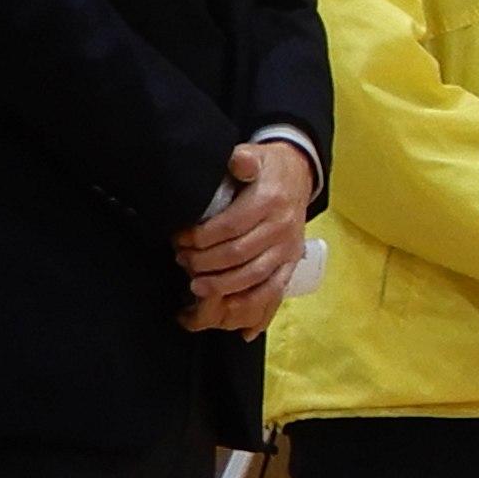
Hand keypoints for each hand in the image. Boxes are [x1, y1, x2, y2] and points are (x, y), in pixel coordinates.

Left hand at [175, 137, 312, 314]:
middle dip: (205, 263)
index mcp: (270, 202)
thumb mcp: (254, 155)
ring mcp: (288, 249)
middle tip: (182, 261)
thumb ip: (243, 160)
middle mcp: (282, 228)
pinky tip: (238, 321)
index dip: (200, 237)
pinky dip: (257, 310)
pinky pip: (275, 292)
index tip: (179, 239)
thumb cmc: (267, 168)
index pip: (230, 226)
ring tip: (196, 286)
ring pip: (254, 277)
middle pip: (238, 255)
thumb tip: (237, 161)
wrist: (299, 175)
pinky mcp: (291, 263)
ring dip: (223, 286)